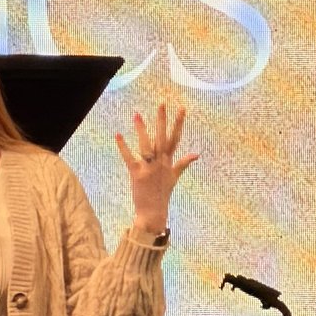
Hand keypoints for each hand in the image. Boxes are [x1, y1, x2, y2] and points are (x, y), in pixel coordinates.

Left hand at [115, 104, 196, 236]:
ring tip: (136, 115)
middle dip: (162, 120)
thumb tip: (197, 154)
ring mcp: (149, 168)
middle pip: (162, 137)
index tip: (181, 108)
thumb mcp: (174, 177)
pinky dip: (123, 147)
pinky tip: (118, 135)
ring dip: (142, 130)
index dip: (178, 123)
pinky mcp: (137, 174)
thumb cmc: (163, 193)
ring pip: (146, 145)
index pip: (175, 138)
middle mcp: (161, 162)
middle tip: (161, 103)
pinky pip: (130, 158)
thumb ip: (184, 163)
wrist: (154, 211)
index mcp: (169, 161)